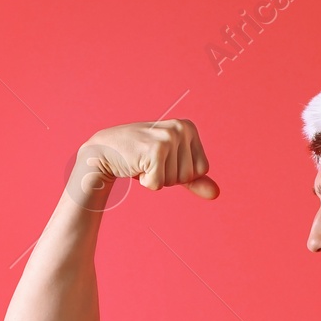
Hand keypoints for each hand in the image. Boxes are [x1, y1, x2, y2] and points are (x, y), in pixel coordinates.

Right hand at [74, 119, 218, 201]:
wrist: (104, 151)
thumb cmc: (140, 157)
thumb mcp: (171, 165)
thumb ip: (195, 179)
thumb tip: (216, 193)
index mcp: (189, 127)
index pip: (202, 169)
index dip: (180, 173)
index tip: (163, 160)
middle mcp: (181, 128)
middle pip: (188, 176)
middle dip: (168, 176)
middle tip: (150, 161)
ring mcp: (168, 137)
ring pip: (175, 181)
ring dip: (156, 179)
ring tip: (143, 162)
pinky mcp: (155, 150)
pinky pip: (159, 184)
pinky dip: (147, 183)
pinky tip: (136, 165)